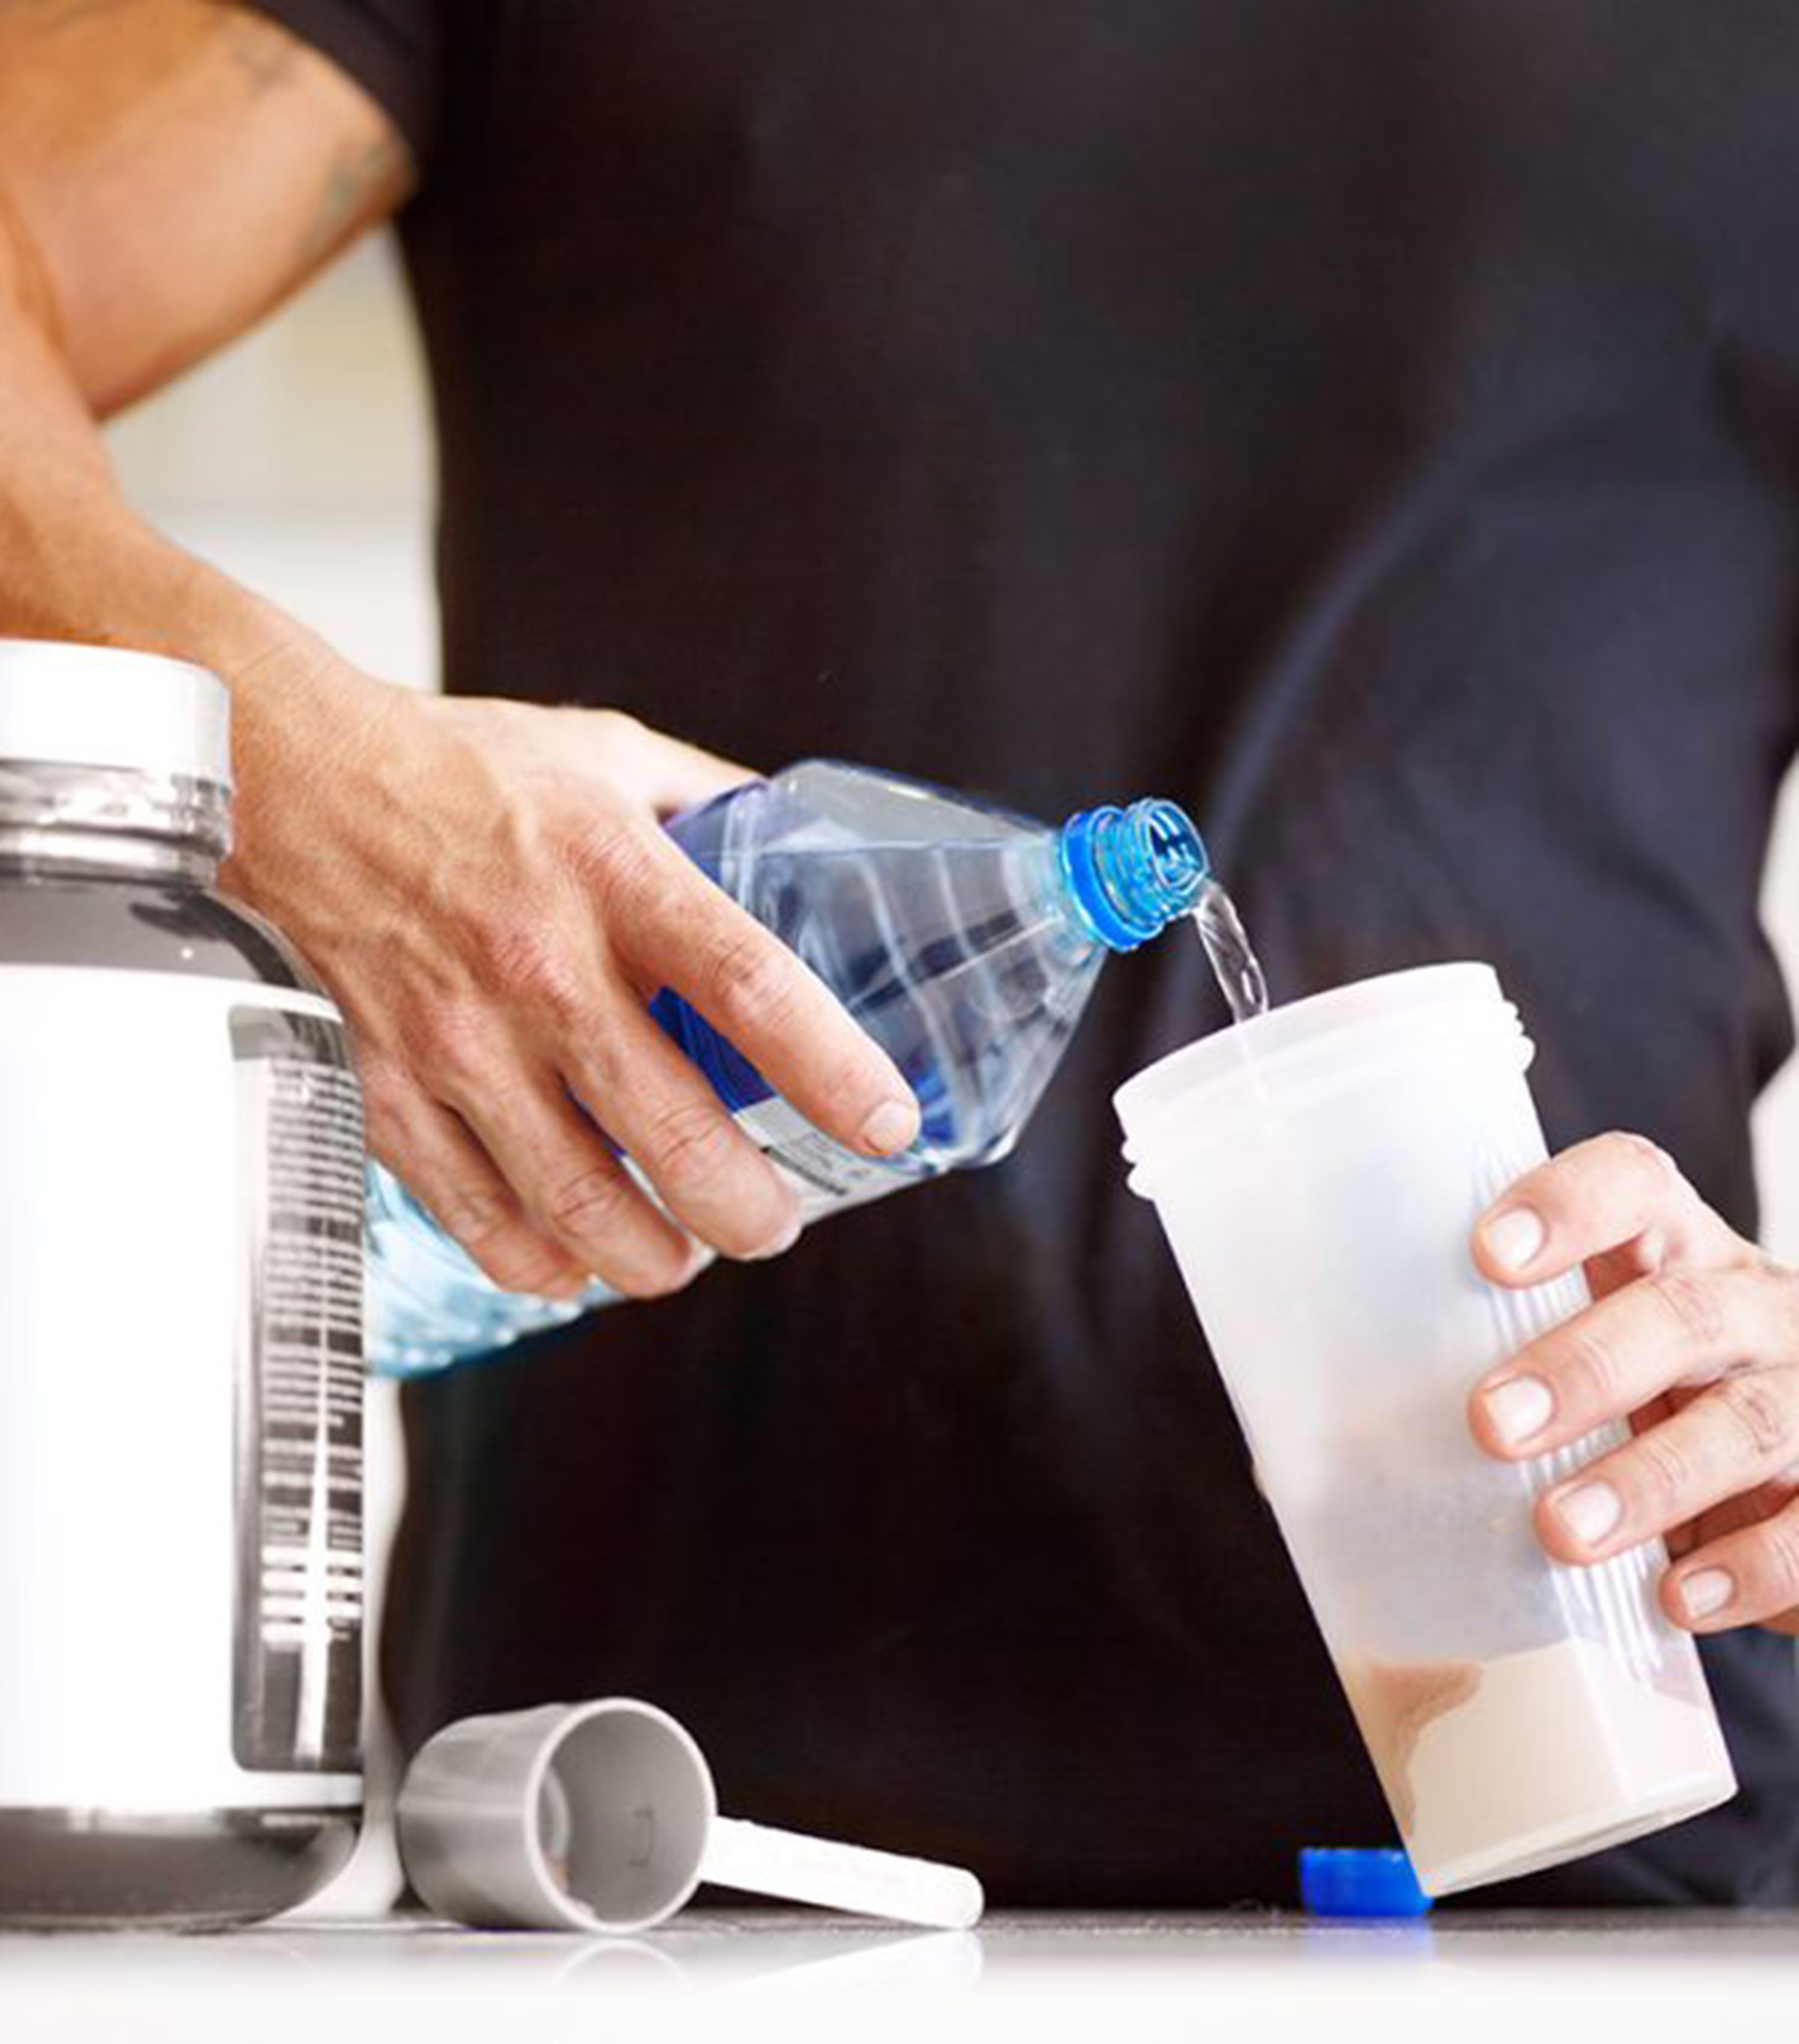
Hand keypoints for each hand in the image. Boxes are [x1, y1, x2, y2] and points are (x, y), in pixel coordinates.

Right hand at [224, 652, 920, 1300]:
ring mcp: (459, 1040)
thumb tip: (806, 842)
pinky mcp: (388, 1089)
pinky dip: (539, 1261)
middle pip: (677, 1131)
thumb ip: (710, 799)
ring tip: (683, 1254)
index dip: (833, 1072)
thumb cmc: (455, 769)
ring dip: (653, 1255)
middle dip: (749, 1209)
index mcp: (615, 874)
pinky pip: (477, 1214)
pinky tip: (573, 1262)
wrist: (283, 781)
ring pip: (579, 1201)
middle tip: (773, 1221)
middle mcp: (541, 965)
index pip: (751, 987)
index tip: (887, 1124)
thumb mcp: (606, 752)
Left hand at [1467, 1132, 1798, 1637]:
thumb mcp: (1586, 1362)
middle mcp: (1752, 1310)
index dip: (1568, 1204)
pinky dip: (1747, 1567)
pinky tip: (1675, 1599)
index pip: (1635, 1185)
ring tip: (1560, 1529)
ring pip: (1750, 1422)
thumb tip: (1292, 1460)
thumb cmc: (1650, 1403)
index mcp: (1675, 1251)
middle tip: (1490, 1424)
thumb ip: (1479, 1378)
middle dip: (1584, 1367)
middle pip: (1684, 1313)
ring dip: (1649, 1478)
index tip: (1486, 1254)